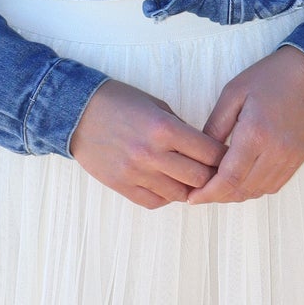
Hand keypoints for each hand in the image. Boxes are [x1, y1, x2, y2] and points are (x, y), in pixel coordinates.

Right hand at [69, 79, 225, 208]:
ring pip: (179, 194)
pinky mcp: (121, 185)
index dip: (224, 157)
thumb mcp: (156, 105)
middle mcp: (152, 153)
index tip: (227, 158)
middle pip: (200, 178)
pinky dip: (166, 196)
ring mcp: (135, 172)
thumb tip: (203, 151)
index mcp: (164, 128)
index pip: (210, 153)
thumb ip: (181, 129)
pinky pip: (154, 202)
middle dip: (211, 176)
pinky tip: (166, 185)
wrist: (76, 112)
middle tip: (213, 172)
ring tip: (188, 179)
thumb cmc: (118, 102)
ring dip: (188, 188)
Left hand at [189, 46, 303, 205]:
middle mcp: (276, 152)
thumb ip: (214, 126)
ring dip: (236, 194)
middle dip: (219, 196)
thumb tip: (199, 154)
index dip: (209, 193)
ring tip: (218, 188)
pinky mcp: (299, 159)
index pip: (229, 178)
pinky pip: (274, 186)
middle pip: (243, 190)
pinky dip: (254, 189)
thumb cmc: (269, 78)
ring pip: (258, 191)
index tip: (192, 198)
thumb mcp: (232, 94)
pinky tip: (241, 180)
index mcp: (255, 134)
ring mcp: (290, 158)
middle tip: (200, 194)